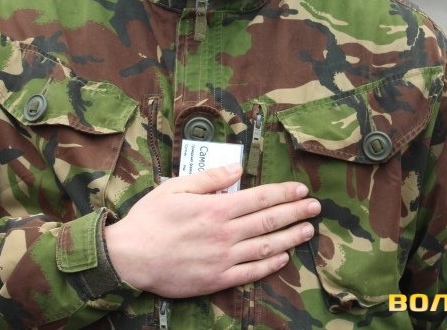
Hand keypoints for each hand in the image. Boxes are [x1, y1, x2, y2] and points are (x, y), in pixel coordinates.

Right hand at [104, 164, 320, 297]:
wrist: (130, 258)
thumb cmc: (150, 219)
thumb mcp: (175, 188)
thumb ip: (209, 178)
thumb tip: (236, 167)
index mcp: (216, 208)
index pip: (259, 198)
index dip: (283, 193)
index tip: (301, 190)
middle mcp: (225, 233)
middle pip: (268, 221)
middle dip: (295, 213)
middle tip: (315, 208)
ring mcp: (223, 258)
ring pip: (265, 247)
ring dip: (290, 238)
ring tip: (307, 230)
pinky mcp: (217, 279)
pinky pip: (251, 272)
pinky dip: (270, 265)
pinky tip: (283, 258)